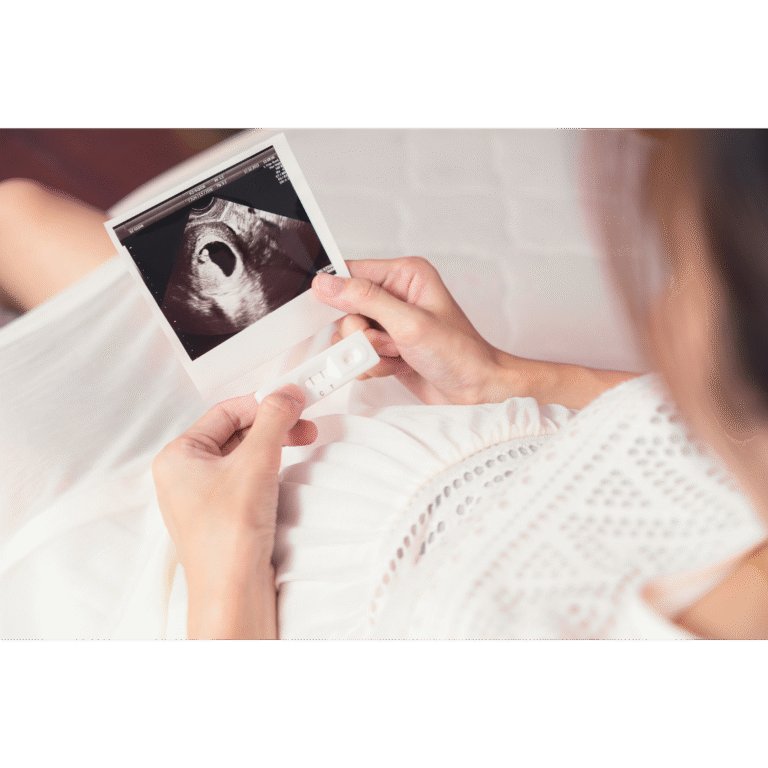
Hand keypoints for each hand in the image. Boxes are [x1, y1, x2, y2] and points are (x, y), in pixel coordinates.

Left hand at [152, 385, 316, 585]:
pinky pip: (247, 476)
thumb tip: (285, 394)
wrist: (233, 593)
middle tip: (303, 421)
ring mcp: (204, 495)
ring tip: (302, 442)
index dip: (262, 401)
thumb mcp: (255, 464)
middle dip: (273, 424)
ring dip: (274, 445)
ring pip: (243, 453)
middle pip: (236, 431)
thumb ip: (272, 421)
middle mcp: (186, 474)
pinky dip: (270, 467)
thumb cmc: (226, 541)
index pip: (225, 411)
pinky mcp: (224, 512)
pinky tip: (287, 468)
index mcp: (178, 456)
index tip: (292, 396)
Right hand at [312, 257, 509, 404]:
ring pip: (350, 335)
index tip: (350, 317)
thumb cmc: (459, 354)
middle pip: (346, 308)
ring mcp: (390, 323)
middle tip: (388, 343)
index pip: (352, 271)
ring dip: (369, 353)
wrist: (475, 392)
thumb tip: (327, 285)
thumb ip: (366, 300)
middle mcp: (396, 294)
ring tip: (398, 356)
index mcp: (405, 274)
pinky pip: (358, 354)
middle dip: (363, 334)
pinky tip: (396, 366)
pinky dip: (372, 366)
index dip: (340, 295)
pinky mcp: (386, 346)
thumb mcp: (410, 323)